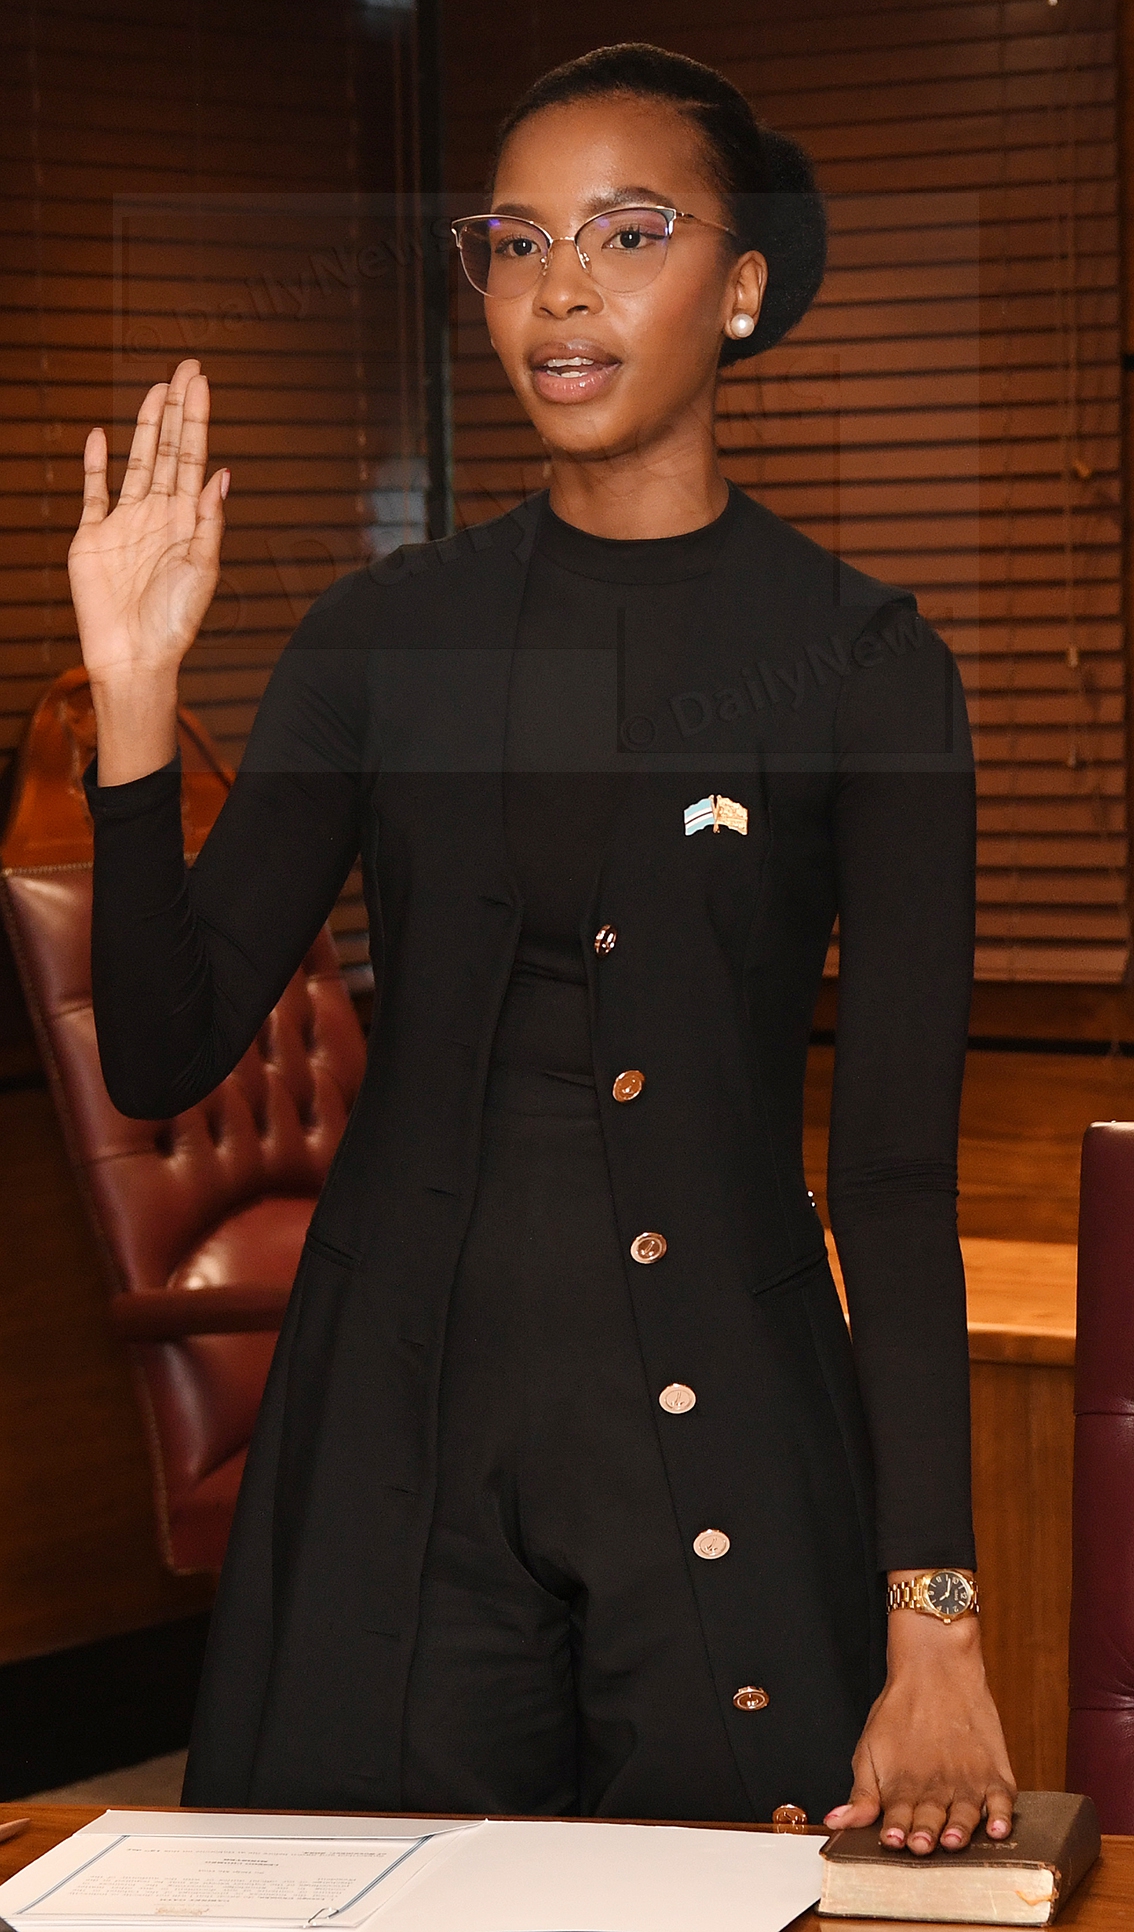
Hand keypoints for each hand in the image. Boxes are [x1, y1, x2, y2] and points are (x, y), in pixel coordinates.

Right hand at [68, 357, 225, 690]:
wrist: (134, 656)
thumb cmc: (175, 621)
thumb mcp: (202, 569)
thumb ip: (209, 521)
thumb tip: (221, 473)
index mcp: (187, 521)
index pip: (194, 458)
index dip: (196, 419)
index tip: (200, 383)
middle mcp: (158, 515)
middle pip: (168, 450)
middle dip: (176, 409)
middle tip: (184, 367)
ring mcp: (125, 524)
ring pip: (136, 462)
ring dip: (144, 426)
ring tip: (155, 389)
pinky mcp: (92, 537)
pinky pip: (93, 492)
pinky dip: (95, 464)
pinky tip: (98, 436)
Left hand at [824, 1605, 1015, 1853]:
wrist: (935, 1667)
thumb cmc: (899, 1711)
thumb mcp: (869, 1749)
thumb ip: (861, 1793)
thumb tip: (836, 1823)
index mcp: (904, 1784)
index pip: (899, 1817)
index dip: (896, 1831)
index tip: (892, 1840)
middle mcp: (937, 1786)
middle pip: (932, 1819)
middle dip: (925, 1834)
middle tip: (920, 1844)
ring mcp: (968, 1779)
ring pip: (966, 1815)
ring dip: (959, 1830)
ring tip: (952, 1839)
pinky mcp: (994, 1772)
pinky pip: (1003, 1800)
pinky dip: (1003, 1816)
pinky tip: (998, 1827)